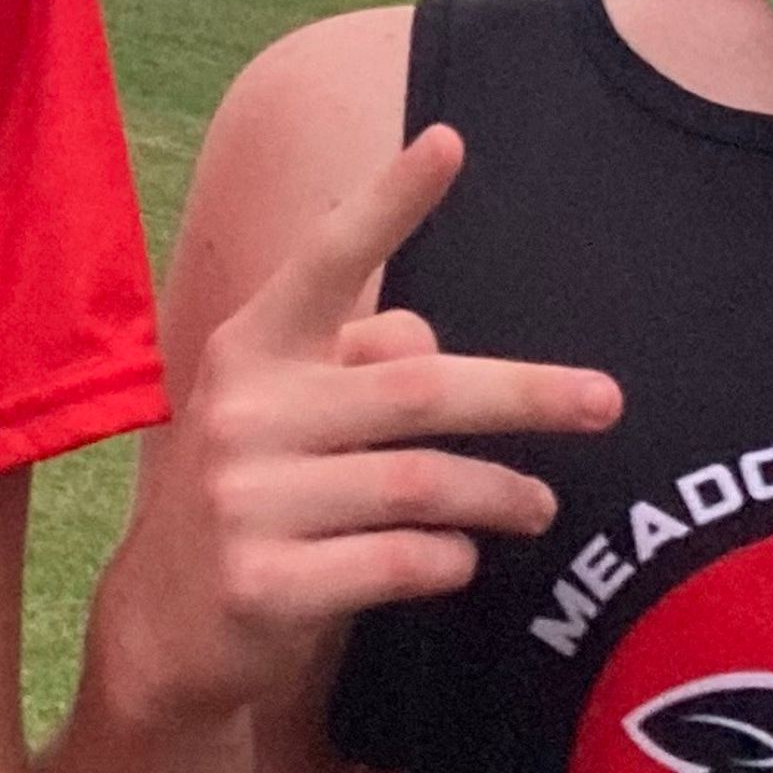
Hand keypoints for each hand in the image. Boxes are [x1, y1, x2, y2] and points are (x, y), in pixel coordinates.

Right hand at [96, 125, 620, 730]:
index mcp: (253, 350)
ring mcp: (245, 502)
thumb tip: (431, 344)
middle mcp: (243, 412)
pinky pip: (400, 561)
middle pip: (418, 388)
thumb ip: (358, 366)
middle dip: (526, 393)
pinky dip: (449, 558)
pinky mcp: (262, 586)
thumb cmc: (260, 500)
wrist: (168, 630)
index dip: (386, 201)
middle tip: (604, 402)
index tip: (448, 142)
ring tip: (539, 505)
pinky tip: (458, 558)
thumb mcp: (289, 416)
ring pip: (421, 483)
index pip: (325, 260)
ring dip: (500, 494)